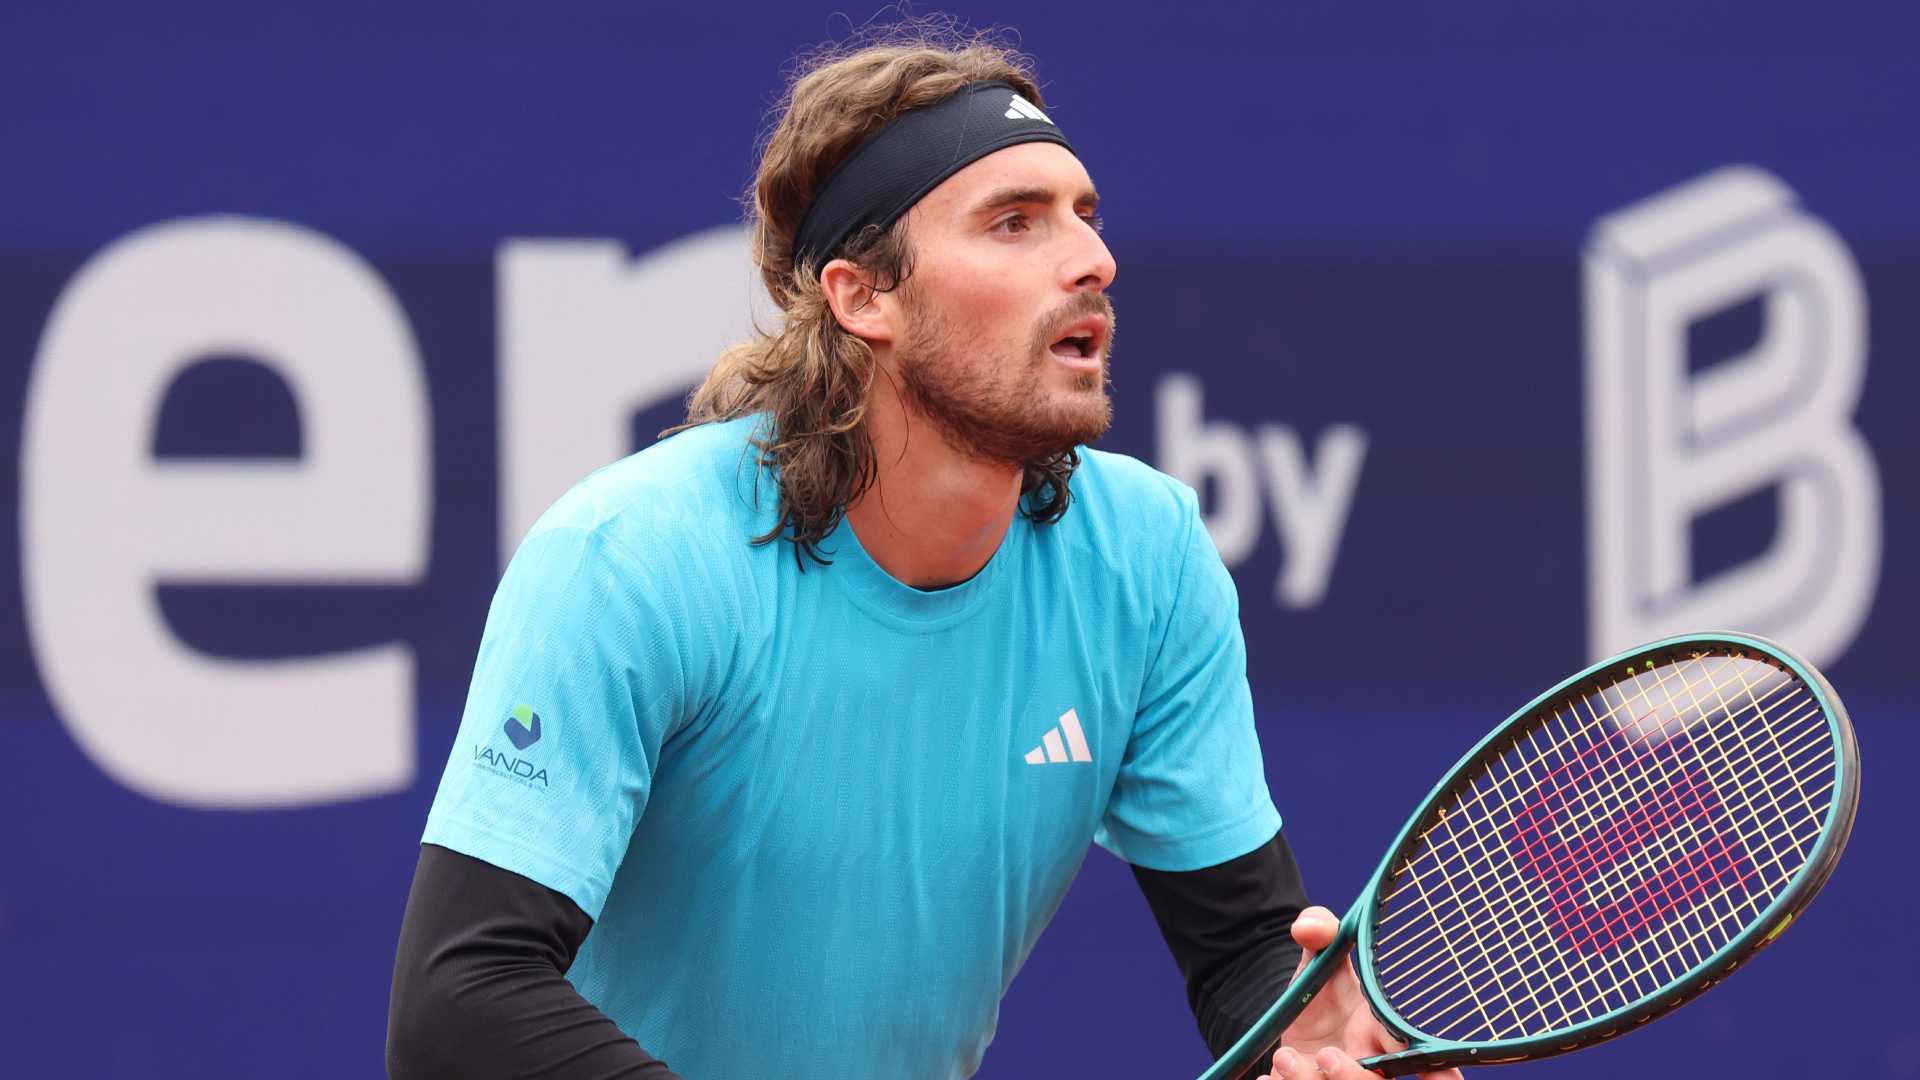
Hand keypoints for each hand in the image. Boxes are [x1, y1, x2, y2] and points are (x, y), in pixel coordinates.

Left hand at [1259, 906, 1464, 1079]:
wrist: (1289, 1013)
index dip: (1435, 1069)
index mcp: (1381, 1033)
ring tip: (1286, 1056)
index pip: (1417, 1055)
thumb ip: (1319, 933)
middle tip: (1326, 1054)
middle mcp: (1366, 1065)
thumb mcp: (1319, 959)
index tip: (1441, 1074)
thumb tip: (1310, 926)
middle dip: (1351, 1077)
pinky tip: (1270, 1078)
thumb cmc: (1321, 991)